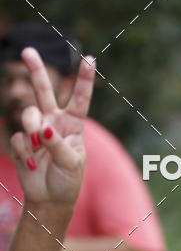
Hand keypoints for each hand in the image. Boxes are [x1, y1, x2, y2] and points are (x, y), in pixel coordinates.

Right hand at [10, 47, 95, 207]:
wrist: (50, 199)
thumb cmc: (68, 181)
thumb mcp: (72, 163)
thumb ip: (58, 144)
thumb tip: (42, 128)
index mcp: (73, 125)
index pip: (79, 99)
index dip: (84, 80)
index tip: (90, 59)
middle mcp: (54, 123)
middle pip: (44, 91)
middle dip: (36, 70)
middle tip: (27, 50)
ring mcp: (37, 131)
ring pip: (29, 115)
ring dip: (33, 129)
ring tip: (39, 147)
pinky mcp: (23, 142)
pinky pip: (20, 138)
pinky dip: (26, 153)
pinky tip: (33, 165)